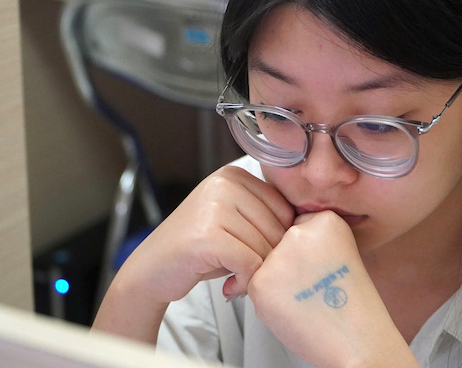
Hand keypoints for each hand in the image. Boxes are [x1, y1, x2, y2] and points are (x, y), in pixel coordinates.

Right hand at [92, 165, 294, 341]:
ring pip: (265, 248)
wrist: (151, 270)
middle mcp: (224, 185)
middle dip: (267, 259)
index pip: (284, 208)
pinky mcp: (207, 236)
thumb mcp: (233, 220)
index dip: (279, 238)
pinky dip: (245, 281)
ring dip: (256, 273)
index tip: (259, 253)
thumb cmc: (198, 250)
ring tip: (236, 278)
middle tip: (246, 272)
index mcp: (233, 176)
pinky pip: (249, 263)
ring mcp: (214, 208)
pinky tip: (230, 285)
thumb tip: (311, 226)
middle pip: (277, 228)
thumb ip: (264, 215)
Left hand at [247, 211, 418, 367]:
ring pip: (266, 267)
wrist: (357, 340)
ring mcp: (279, 256)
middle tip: (314, 288)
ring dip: (277, 285)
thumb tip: (273, 244)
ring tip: (306, 301)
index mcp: (325, 221)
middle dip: (289, 268)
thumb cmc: (352, 306)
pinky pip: (255, 287)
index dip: (308, 256)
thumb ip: (310, 242)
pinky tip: (294, 311)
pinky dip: (269, 303)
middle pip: (279, 245)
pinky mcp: (260, 282)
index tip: (322, 269)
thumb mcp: (341, 254)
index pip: (299, 228)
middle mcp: (300, 232)